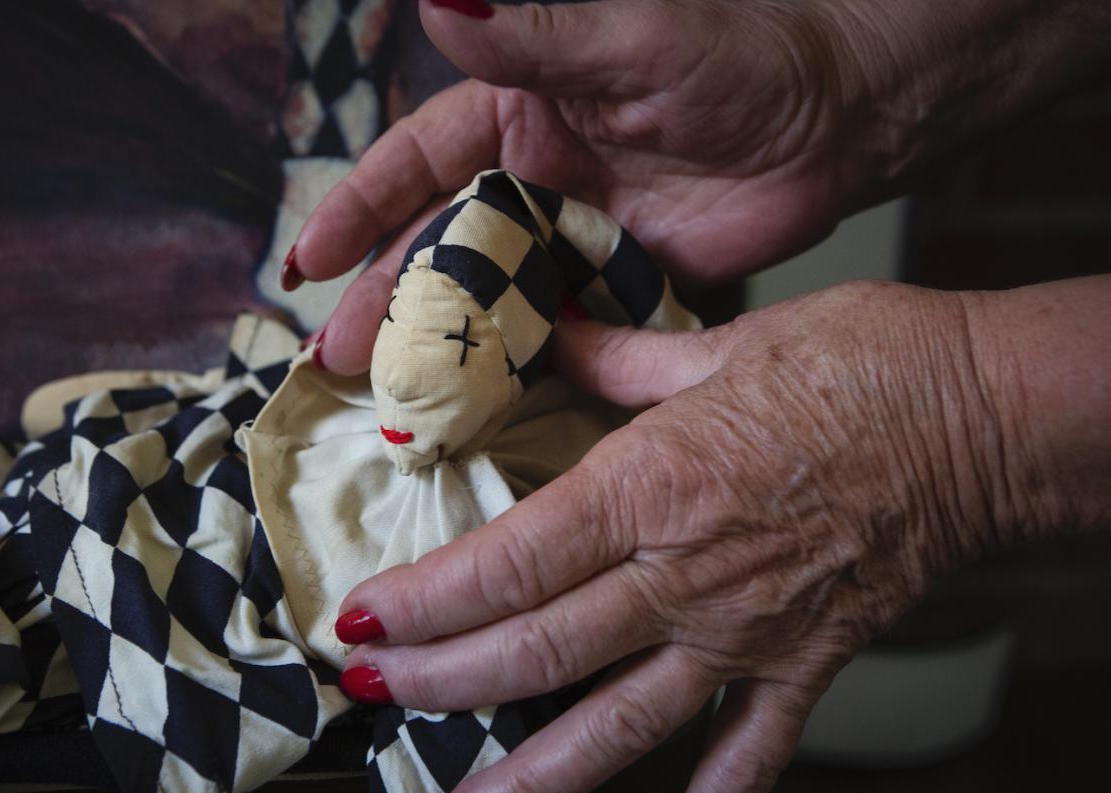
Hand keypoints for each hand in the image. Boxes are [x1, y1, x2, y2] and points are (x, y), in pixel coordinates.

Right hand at [291, 0, 877, 372]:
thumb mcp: (632, 41)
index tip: (308, 260)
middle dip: (382, 299)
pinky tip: (478, 401)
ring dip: (437, 343)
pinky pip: (556, 332)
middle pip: (436, 245)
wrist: (835, 123)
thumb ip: (536, 39)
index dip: (357, 208)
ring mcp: (569, 239)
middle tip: (335, 356)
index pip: (413, 161)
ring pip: (486, 298)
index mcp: (515, 112)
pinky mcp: (615, 289)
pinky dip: (517, 366)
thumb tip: (439, 1)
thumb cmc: (738, 57)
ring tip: (391, 393)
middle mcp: (530, 179)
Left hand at [334, 281, 1061, 792]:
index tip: (364, 619)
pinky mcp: (804, 666)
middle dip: (442, 679)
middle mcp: (687, 574)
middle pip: (539, 648)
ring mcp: (745, 635)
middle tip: (374, 694)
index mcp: (654, 485)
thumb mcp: (726, 341)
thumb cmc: (865, 362)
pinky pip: (749, 763)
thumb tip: (555, 335)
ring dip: (533, 779)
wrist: (986, 414)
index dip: (426, 599)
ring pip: (618, 726)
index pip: (511, 561)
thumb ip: (621, 358)